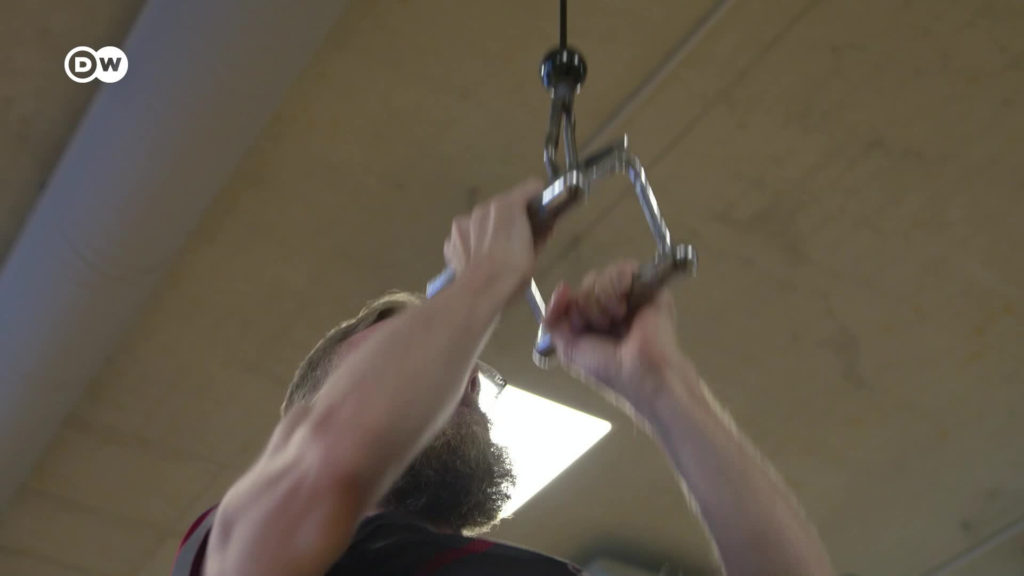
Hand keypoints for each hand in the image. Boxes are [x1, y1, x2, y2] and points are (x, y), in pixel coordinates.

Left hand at [444, 178, 543, 299]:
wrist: (481, 291)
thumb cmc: (514, 271)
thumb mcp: (535, 252)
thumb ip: (540, 233)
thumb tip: (545, 227)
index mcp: (507, 205)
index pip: (530, 188)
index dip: (538, 201)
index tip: (542, 215)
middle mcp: (483, 208)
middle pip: (503, 205)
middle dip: (512, 218)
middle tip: (519, 240)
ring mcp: (463, 222)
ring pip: (482, 220)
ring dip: (490, 230)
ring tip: (495, 253)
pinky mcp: (451, 239)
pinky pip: (467, 236)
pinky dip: (473, 243)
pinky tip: (478, 260)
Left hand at [543, 260, 692, 417]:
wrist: (639, 370)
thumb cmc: (607, 366)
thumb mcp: (569, 348)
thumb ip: (555, 318)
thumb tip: (562, 287)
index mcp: (597, 318)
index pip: (574, 295)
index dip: (570, 306)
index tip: (577, 324)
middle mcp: (614, 303)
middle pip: (587, 284)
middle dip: (586, 307)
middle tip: (602, 327)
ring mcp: (631, 293)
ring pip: (601, 276)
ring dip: (601, 301)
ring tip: (616, 319)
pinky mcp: (649, 284)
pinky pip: (623, 268)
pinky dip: (615, 287)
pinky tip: (623, 308)